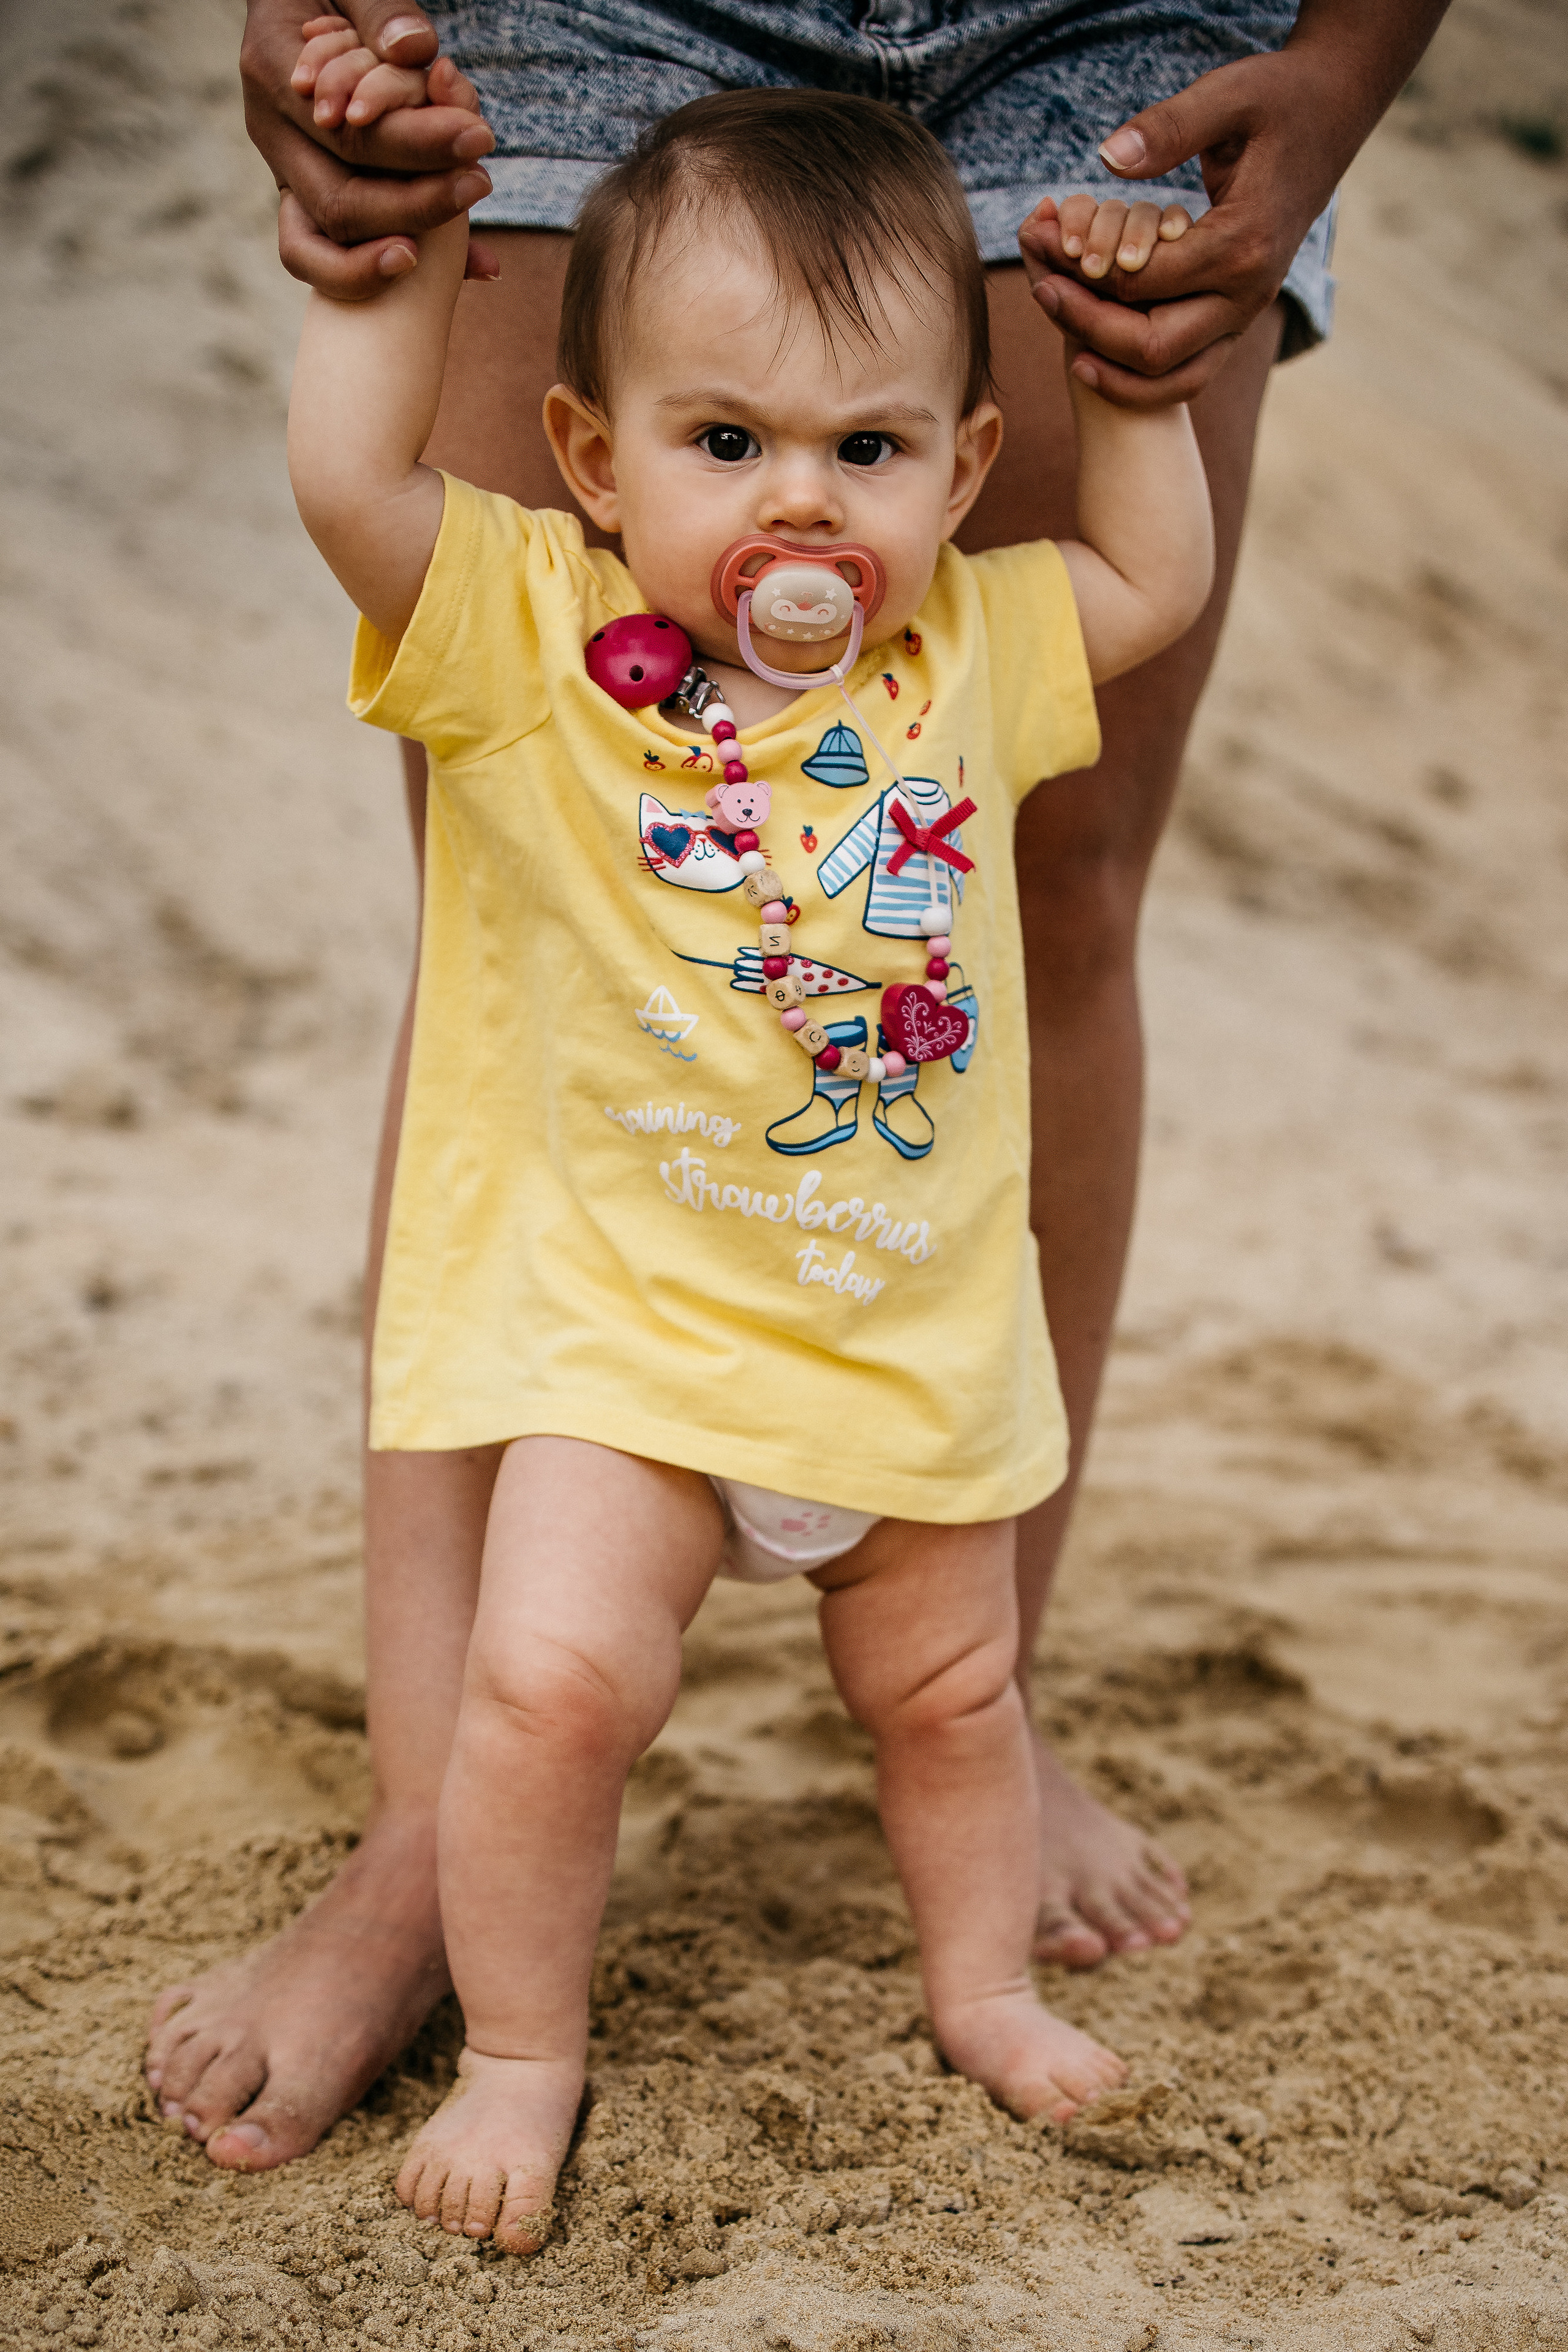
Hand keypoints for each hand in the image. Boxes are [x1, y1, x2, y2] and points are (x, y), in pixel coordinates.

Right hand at [241, 0, 499, 298]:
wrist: (301, 0)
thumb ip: (380, 9)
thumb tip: (415, 52)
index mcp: (273, 74)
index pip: (349, 136)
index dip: (415, 146)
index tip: (477, 139)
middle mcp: (272, 134)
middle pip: (339, 203)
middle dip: (416, 205)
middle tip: (480, 183)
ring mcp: (286, 172)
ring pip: (333, 240)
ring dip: (406, 241)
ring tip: (475, 247)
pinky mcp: (308, 196)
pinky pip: (341, 254)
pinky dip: (405, 266)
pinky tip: (476, 268)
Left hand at [1019, 45, 1351, 407]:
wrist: (1330, 118)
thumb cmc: (1278, 101)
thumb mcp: (1230, 95)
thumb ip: (1170, 127)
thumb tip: (1107, 159)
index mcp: (1243, 243)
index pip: (1145, 282)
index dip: (1085, 273)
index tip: (1040, 246)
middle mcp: (1248, 293)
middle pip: (1153, 345)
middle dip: (1088, 326)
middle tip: (1040, 290)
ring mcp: (1246, 314)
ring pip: (1171, 377)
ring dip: (1112, 371)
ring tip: (1062, 345)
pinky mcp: (1238, 320)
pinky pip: (1187, 376)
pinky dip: (1140, 383)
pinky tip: (1094, 361)